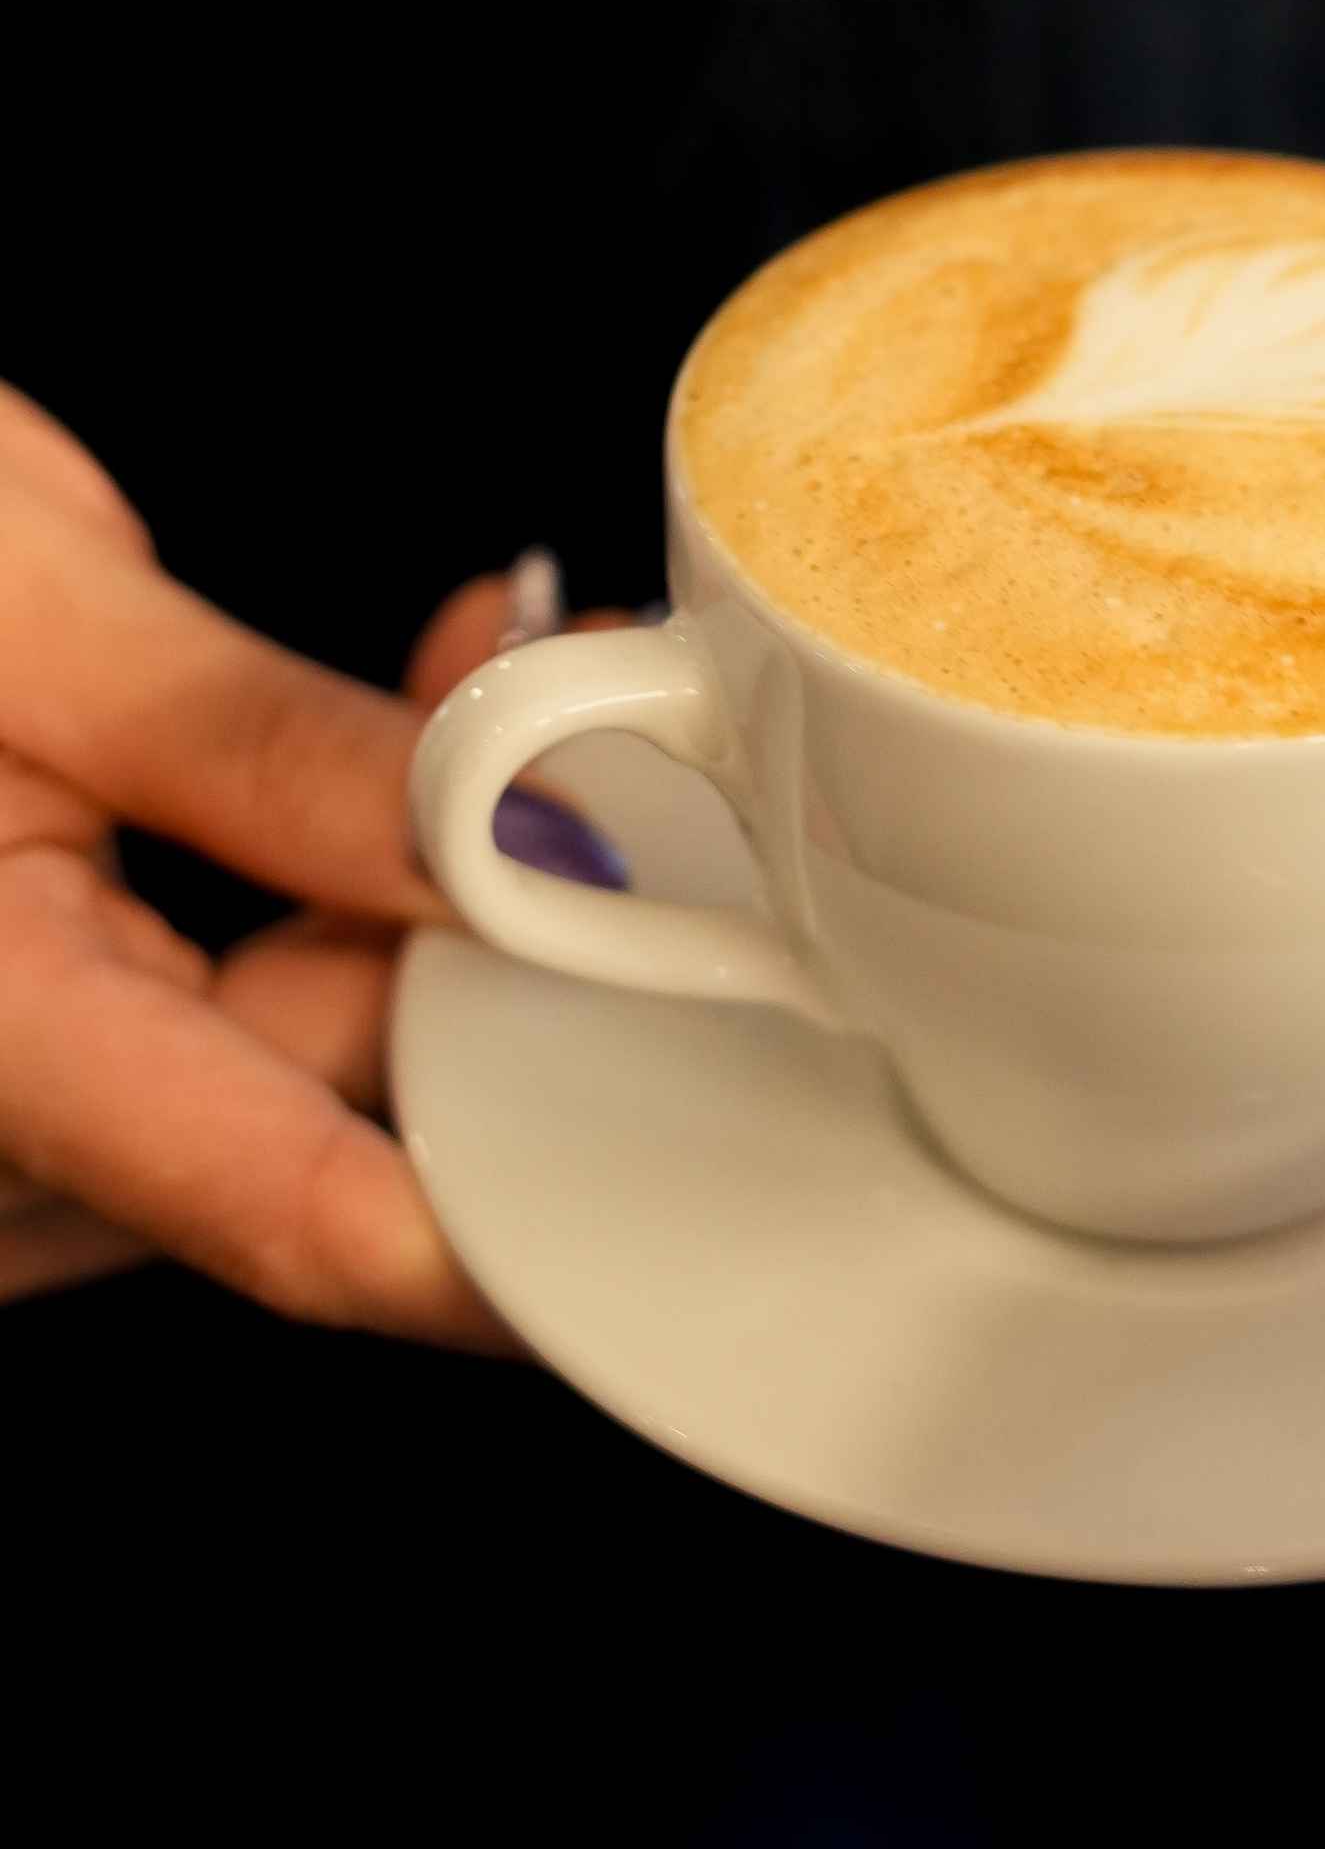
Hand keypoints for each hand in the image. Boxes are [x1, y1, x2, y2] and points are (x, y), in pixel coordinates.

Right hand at [0, 383, 599, 1343]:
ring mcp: (6, 1135)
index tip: (727, 1181)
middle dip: (512, 950)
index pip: (309, 1212)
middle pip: (339, 1118)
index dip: (543, 1224)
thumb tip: (538, 848)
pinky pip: (241, 1014)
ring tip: (503, 674)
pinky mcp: (31, 1080)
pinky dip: (344, 882)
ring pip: (309, 1061)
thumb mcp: (37, 624)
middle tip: (642, 767)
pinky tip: (421, 715)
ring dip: (434, 886)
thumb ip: (288, 759)